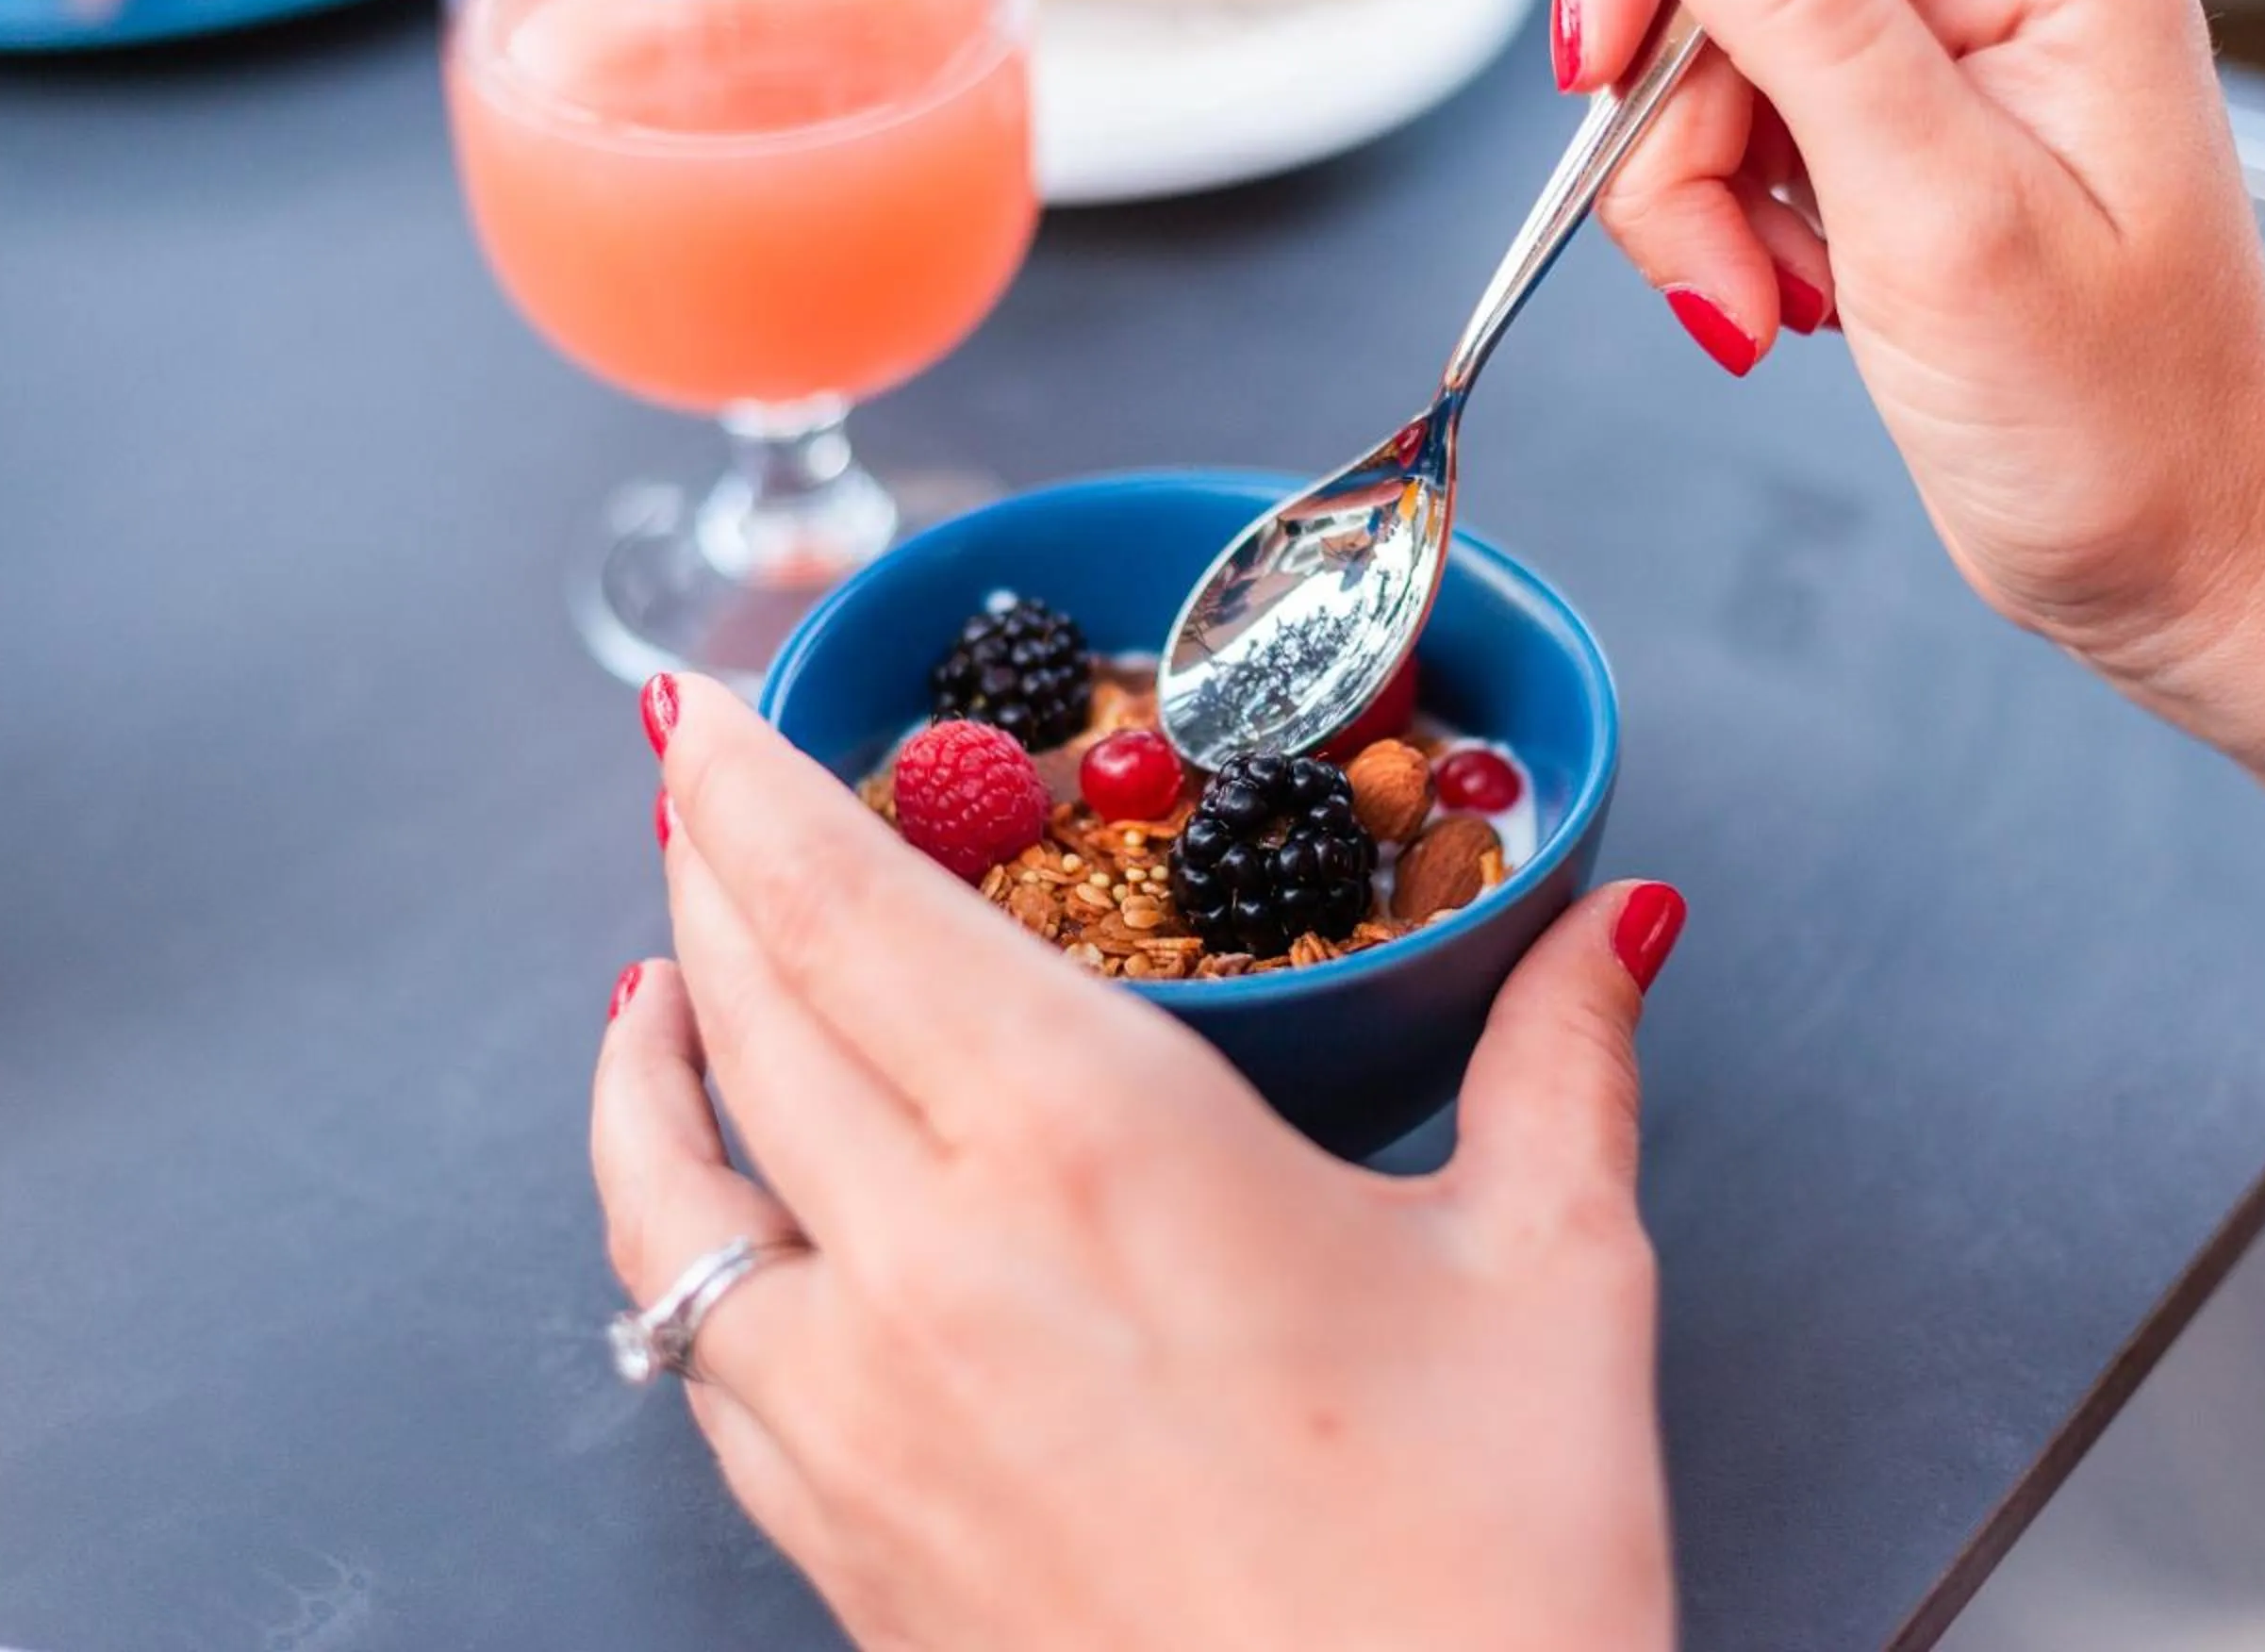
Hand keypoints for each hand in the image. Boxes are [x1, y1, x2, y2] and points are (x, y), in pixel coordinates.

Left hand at [593, 675, 1686, 1651]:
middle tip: (696, 781)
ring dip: (656, 1050)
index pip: (853, 905)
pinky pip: (699, 1341)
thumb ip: (1559, 1063)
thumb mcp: (1552, 1281)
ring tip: (663, 976)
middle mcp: (931, 1257)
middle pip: (746, 1005)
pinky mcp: (837, 1540)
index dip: (759, 782)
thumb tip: (1609, 926)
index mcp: (1092, 1145)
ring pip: (672, 1180)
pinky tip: (709, 1212)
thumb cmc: (1477, 1589)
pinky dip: (673, 1230)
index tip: (714, 702)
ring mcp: (858, 1411)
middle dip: (703, 867)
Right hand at [1555, 0, 2264, 682]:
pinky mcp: (1889, 110)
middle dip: (1667, 94)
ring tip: (1757, 299)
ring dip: (1684, 184)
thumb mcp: (1940, 211)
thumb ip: (1801, 8)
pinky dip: (1714, 215)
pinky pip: (1728, 110)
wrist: (2177, 550)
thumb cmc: (2120, 415)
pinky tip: (1781, 293)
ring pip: (1703, 33)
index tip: (1602, 52)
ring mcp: (1938, 29)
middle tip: (1697, 237)